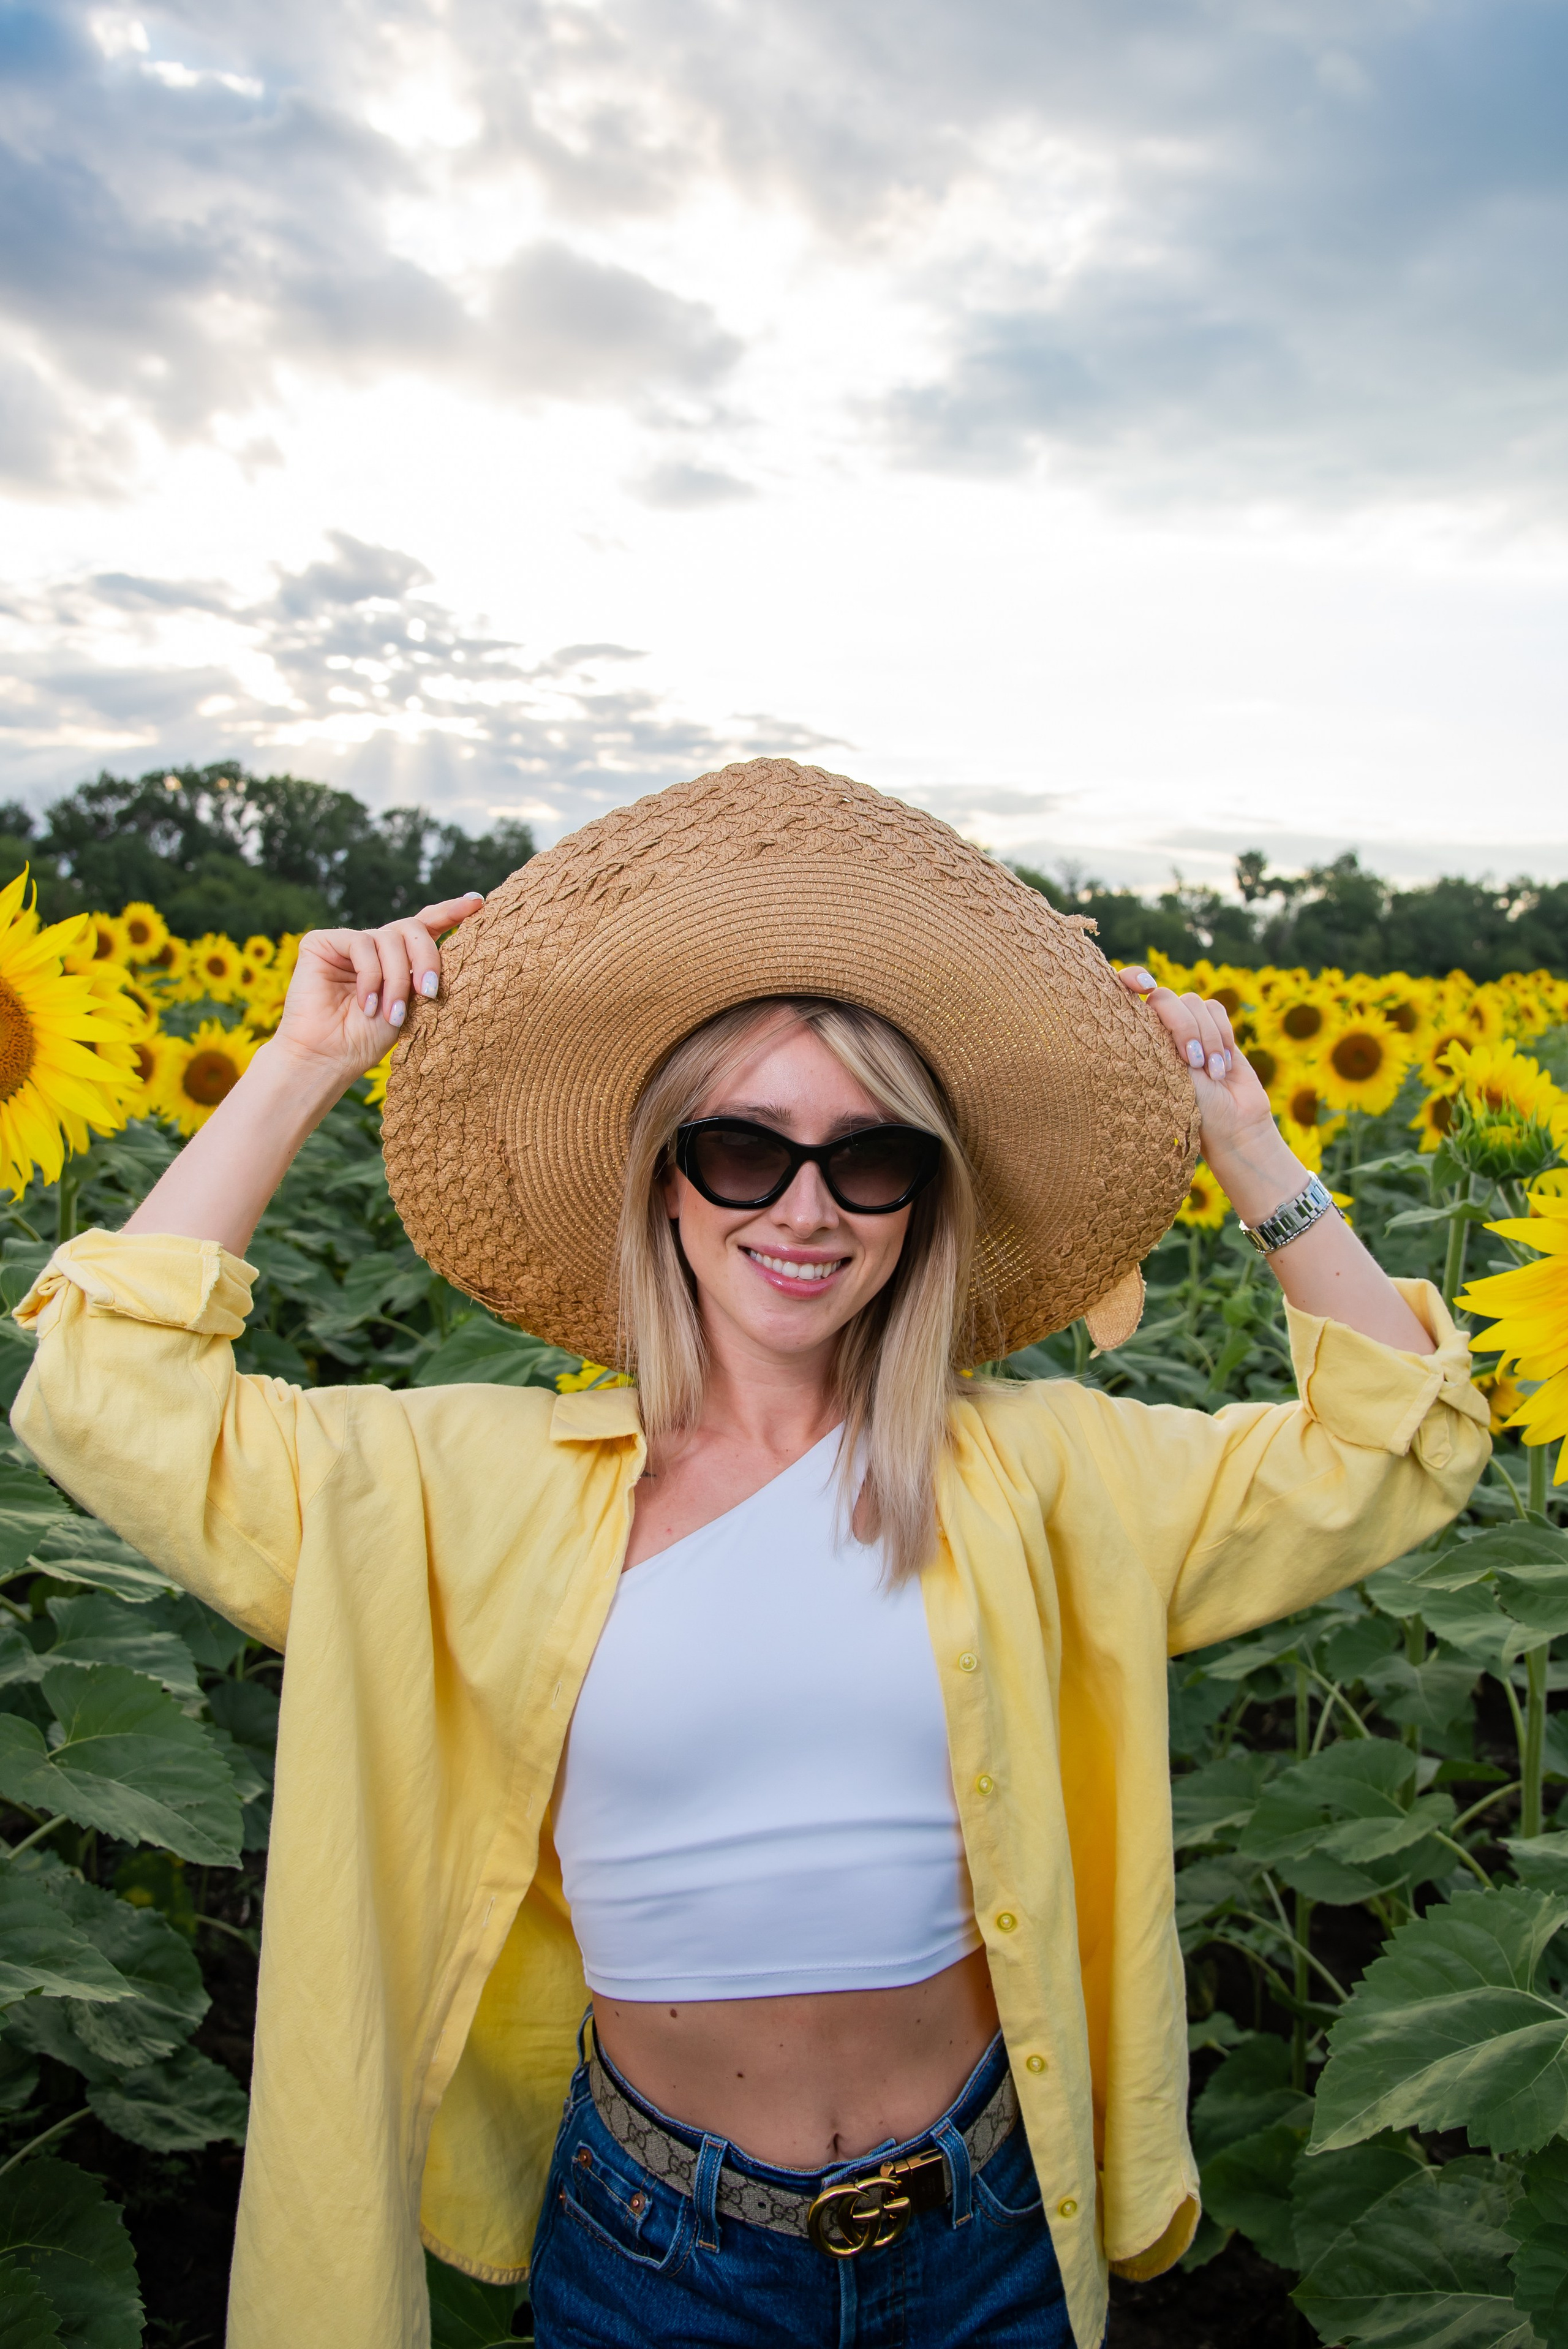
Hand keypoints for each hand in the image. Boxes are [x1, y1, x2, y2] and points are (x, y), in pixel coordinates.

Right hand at [272, 894, 486, 1081]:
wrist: (328, 1058)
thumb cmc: (369, 1039)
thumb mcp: (412, 1005)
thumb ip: (427, 975)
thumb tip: (462, 952)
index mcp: (400, 957)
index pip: (427, 924)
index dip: (452, 911)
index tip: (477, 903)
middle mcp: (376, 945)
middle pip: (414, 928)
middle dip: (427, 959)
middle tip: (430, 994)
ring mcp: (349, 941)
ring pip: (390, 938)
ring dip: (397, 980)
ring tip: (392, 1014)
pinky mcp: (322, 942)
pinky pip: (361, 944)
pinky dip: (370, 977)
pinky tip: (367, 1004)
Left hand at [1115, 967, 1274, 1157]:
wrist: (1229, 1125)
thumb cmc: (1184, 1111)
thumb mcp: (1157, 1075)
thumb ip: (1147, 1038)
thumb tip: (1141, 1001)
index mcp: (1133, 1039)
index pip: (1123, 993)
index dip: (1131, 978)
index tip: (1142, 987)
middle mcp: (1157, 1029)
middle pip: (1165, 997)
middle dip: (1182, 1027)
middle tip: (1192, 1062)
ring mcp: (1187, 1027)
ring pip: (1194, 1003)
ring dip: (1206, 1038)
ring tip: (1211, 1073)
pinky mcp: (1214, 1028)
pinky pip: (1215, 1009)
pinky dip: (1221, 1035)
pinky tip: (1223, 1066)